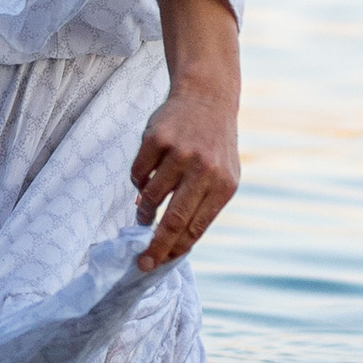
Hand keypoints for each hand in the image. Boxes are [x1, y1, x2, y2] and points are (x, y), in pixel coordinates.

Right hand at [134, 0, 242, 269]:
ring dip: (144, 210)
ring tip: (145, 209)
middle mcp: (204, 170)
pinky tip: (148, 174)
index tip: (157, 265)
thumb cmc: (213, 147)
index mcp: (224, 186)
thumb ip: (200, 209)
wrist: (207, 97)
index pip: (195, 229)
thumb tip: (170, 244)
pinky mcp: (157, 138)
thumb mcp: (221, 178)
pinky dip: (138, 182)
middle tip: (141, 264)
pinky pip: (137, 174)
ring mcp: (180, 153)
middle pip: (173, 221)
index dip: (174, 251)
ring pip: (151, 197)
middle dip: (155, 247)